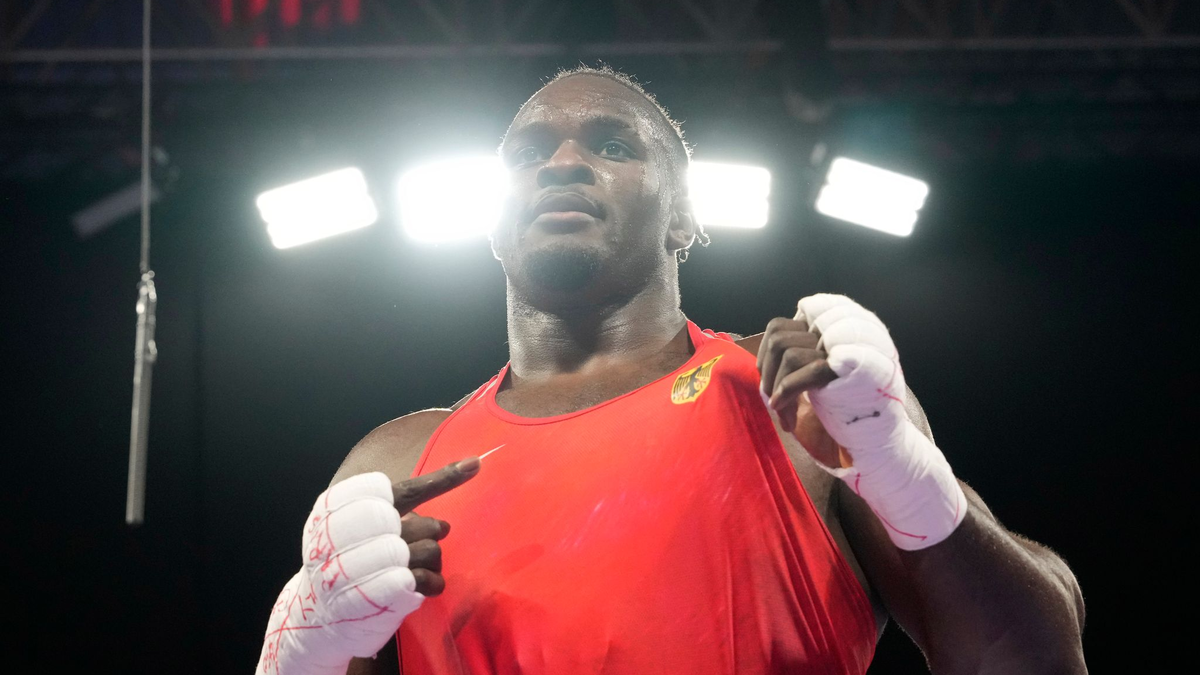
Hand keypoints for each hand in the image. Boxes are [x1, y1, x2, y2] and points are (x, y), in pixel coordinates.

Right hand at [257, 458, 478, 674]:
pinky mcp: (372, 598)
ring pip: (428, 549)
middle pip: (420, 522)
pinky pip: (423, 579)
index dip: (440, 479)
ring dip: (432, 561)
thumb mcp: (359, 524)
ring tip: (414, 570)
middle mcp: (341, 536)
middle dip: (430, 531)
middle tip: (416, 544)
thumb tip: (452, 505)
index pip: (397, 489)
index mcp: (335, 508)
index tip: (474, 464)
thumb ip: (399, 507)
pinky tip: (423, 586)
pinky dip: (431, 582)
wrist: (315, 616)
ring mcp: (356, 569)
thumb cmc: (347, 562)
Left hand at [757, 294, 903, 465]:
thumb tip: (762, 361)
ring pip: (788, 353)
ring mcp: (846, 347)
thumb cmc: (842, 410)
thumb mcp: (815, 376)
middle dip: (767, 373)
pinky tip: (785, 411)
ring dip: (776, 388)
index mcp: (828, 329)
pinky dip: (787, 391)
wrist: (877, 438)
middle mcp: (839, 331)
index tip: (767, 381)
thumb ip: (796, 360)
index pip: (779, 327)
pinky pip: (808, 370)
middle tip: (773, 400)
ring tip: (784, 413)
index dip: (764, 356)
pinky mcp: (850, 367)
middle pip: (778, 338)